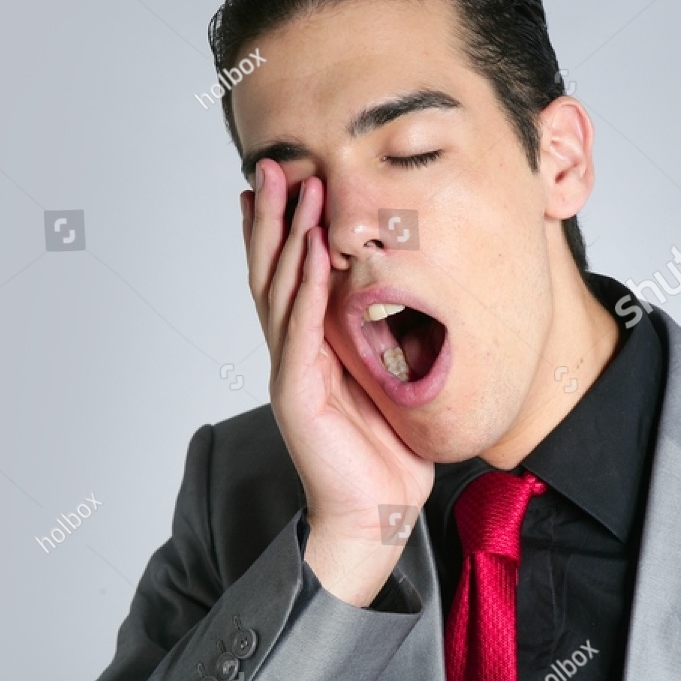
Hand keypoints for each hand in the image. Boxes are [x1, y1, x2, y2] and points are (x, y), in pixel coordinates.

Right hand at [242, 161, 434, 605]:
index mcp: (311, 350)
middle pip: (270, 272)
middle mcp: (292, 355)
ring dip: (284, 236)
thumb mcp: (393, 382)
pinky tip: (306, 252)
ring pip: (278, 290)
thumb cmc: (387, 456)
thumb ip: (388, 341)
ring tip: (289, 188)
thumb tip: (411, 300)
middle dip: (269, 216)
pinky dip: (302, 287)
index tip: (284, 181)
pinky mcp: (297, 394)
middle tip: (271, 164)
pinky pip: (298, 330)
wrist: (375, 516)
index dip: (281, 230)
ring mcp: (290, 372)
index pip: (287, 277)